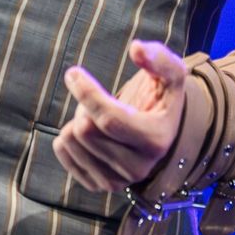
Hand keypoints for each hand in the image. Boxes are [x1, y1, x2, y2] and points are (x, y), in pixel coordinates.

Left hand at [53, 40, 188, 192]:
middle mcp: (138, 167)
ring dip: (77, 119)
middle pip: (85, 130)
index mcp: (155, 140)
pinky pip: (64, 155)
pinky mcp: (98, 185)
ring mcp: (117, 181)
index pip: (108, 119)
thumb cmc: (161, 97)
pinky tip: (86, 131)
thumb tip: (136, 49)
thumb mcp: (170, 73)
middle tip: (97, 99)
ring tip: (96, 116)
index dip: (86, 92)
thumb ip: (158, 57)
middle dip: (84, 105)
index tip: (73, 73)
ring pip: (72, 142)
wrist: (159, 130)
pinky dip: (67, 137)